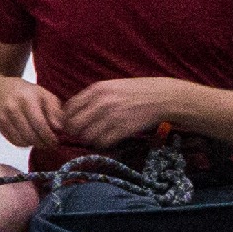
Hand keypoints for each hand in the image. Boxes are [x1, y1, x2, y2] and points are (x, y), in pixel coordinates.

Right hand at [0, 78, 65, 150]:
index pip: (42, 124)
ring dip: (34, 144)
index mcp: (29, 97)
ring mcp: (4, 116)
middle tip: (51, 145)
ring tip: (40, 141)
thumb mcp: (41, 93)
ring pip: (24, 140)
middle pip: (33, 135)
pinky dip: (23, 144)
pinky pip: (15, 141)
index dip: (51, 136)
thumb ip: (54, 109)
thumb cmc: (22, 92)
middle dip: (44, 143)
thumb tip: (60, 128)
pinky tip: (28, 139)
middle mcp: (14, 106)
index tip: (57, 140)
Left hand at [60, 78, 194, 150]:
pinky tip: (108, 140)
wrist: (164, 97)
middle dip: (75, 132)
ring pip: (86, 136)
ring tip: (96, 137)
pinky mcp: (124, 128)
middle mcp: (102, 102)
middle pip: (74, 125)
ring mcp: (113, 116)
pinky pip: (103, 142)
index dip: (68, 119)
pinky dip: (102, 144)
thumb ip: (93, 96)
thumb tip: (72, 112)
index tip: (73, 124)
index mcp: (96, 89)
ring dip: (89, 140)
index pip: (69, 109)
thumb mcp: (112, 86)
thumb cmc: (137, 92)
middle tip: (82, 134)